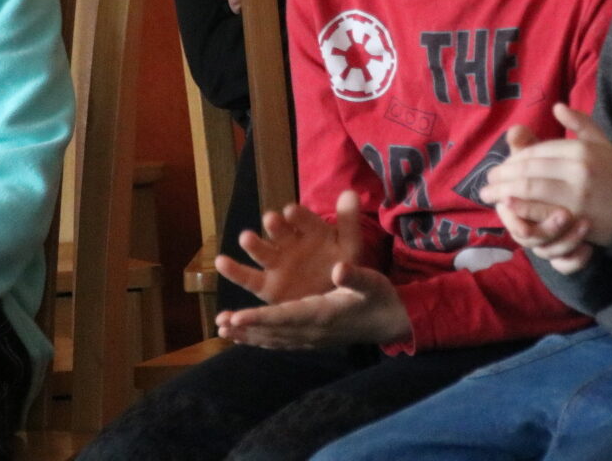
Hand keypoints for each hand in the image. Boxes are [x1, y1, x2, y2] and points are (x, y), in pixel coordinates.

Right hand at [215, 190, 362, 304]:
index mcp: (309, 229)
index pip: (303, 219)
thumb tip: (350, 192)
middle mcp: (288, 242)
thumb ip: (348, 221)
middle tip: (271, 219)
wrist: (336, 296)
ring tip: (246, 237)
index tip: (292, 211)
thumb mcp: (349, 245)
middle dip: (275, 226)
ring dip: (254, 244)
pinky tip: (221, 262)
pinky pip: (248, 278)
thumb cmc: (342, 264)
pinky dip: (233, 270)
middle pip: (280, 232)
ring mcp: (276, 262)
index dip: (298, 216)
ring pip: (262, 251)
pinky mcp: (266, 285)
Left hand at [215, 262, 409, 349]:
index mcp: (324, 314)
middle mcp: (314, 330)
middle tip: (220, 323)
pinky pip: (282, 342)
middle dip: (246, 327)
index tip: (238, 316)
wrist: (391, 321)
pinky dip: (262, 340)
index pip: (286, 317)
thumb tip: (339, 268)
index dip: (261, 318)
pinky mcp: (314, 340)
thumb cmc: (380, 296)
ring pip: (275, 338)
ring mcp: (313, 338)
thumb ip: (355, 276)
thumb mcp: (371, 281)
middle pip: (274, 331)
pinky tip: (246, 338)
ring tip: (223, 330)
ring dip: (248, 335)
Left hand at [480, 104, 611, 246]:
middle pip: (529, 168)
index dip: (514, 158)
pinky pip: (542, 210)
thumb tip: (556, 106)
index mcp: (581, 148)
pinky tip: (506, 206)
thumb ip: (580, 123)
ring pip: (530, 187)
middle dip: (503, 174)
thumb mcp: (602, 143)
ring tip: (488, 194)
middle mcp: (578, 168)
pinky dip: (521, 207)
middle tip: (486, 181)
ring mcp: (576, 193)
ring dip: (504, 190)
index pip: (538, 151)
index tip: (500, 165)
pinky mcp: (575, 217)